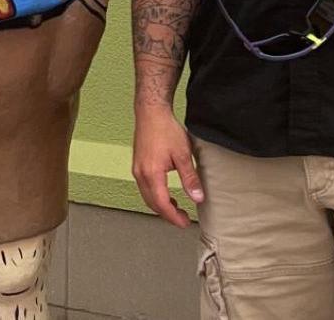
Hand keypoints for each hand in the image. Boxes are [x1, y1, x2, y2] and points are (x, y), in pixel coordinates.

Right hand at [131, 105, 203, 226]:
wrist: (151, 111)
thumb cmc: (165, 129)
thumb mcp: (183, 154)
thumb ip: (190, 178)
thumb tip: (197, 198)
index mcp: (151, 174)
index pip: (162, 204)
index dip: (174, 217)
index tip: (185, 223)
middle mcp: (140, 174)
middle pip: (152, 203)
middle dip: (167, 214)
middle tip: (182, 218)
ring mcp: (136, 169)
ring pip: (146, 196)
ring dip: (160, 205)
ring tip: (176, 208)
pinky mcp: (137, 163)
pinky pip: (144, 187)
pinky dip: (154, 195)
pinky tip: (164, 192)